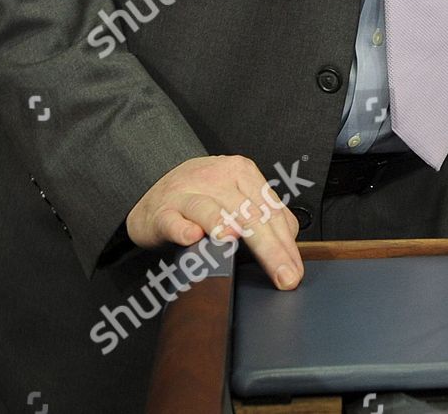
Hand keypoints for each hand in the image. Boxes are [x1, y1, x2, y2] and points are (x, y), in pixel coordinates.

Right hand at [125, 154, 303, 289]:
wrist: (152, 191)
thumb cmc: (200, 198)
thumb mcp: (234, 198)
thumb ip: (260, 215)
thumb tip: (289, 244)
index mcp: (241, 173)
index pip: (270, 209)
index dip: (286, 242)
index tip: (295, 269)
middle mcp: (216, 178)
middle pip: (248, 214)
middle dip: (270, 249)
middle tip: (284, 276)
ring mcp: (186, 193)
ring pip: (211, 211)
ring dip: (224, 226)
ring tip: (236, 243)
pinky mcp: (161, 211)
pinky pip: (173, 220)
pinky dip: (182, 229)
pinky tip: (191, 238)